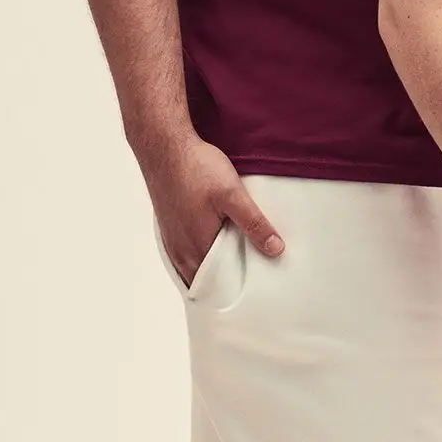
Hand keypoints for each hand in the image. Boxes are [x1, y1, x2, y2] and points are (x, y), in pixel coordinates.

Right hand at [137, 130, 283, 287]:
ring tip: (235, 264)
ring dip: (212, 269)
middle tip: (249, 281)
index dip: (235, 292)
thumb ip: (254, 224)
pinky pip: (184, 253)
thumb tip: (276, 250)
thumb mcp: (233, 194)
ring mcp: (172, 239)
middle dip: (226, 283)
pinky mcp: (168, 226)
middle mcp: (181, 251)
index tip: (253, 294)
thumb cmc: (197, 169)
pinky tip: (211, 244)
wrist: (165, 147)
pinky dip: (199, 256)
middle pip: (206, 279)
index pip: (218, 287)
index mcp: (197, 249)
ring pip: (193, 266)